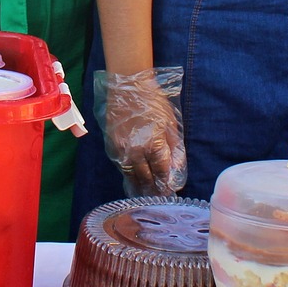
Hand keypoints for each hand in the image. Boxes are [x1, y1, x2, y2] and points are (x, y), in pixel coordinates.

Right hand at [99, 67, 185, 195]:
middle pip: (145, 178)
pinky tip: (134, 180)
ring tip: (146, 195)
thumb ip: (174, 149)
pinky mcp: (111, 146)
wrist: (127, 87)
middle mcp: (136, 150)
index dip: (166, 184)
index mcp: (154, 144)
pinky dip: (128, 174)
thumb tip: (176, 169)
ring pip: (131, 175)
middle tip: (159, 199)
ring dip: (139, 186)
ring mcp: (121, 149)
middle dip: (153, 190)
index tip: (170, 193)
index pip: (161, 172)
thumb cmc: (153, 102)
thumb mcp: (171, 124)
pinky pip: (121, 166)